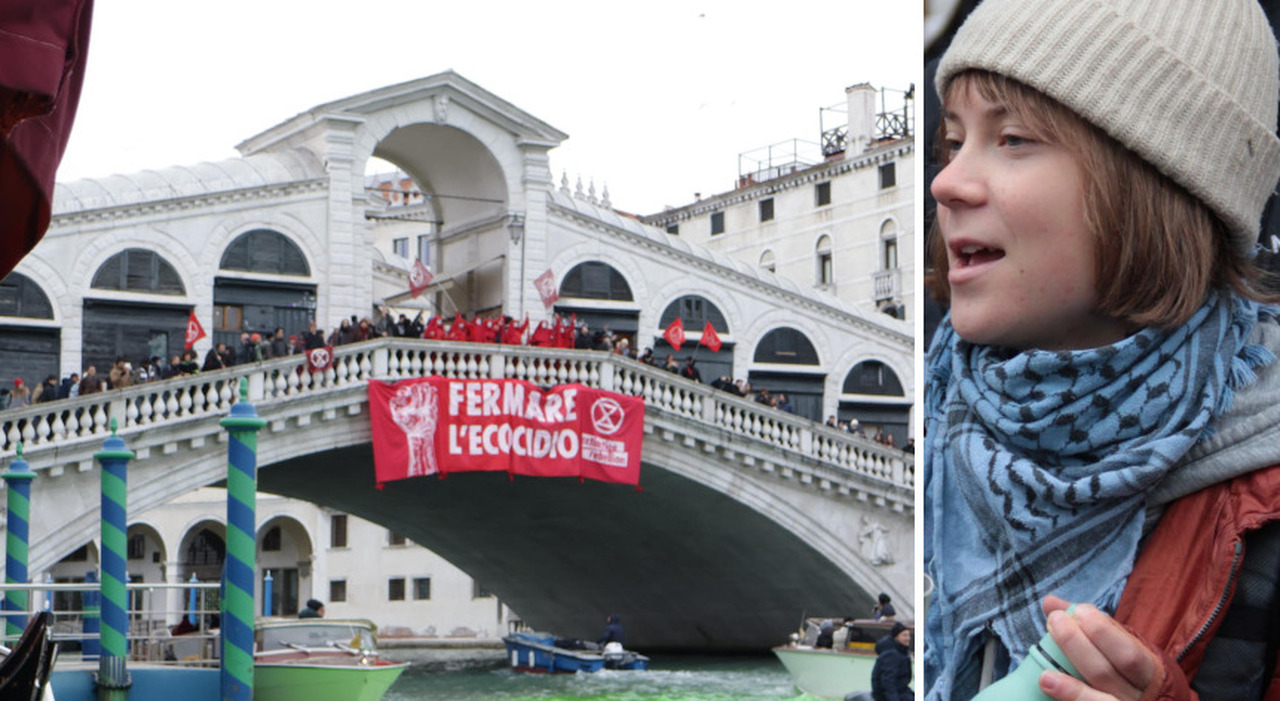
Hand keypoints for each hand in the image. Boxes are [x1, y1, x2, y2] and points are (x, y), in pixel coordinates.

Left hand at [1037, 595, 1159, 700]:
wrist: (1149, 700)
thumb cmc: (1129, 669)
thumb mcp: (1121, 644)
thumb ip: (1090, 624)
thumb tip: (1050, 602)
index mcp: (1147, 670)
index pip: (1128, 653)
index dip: (1103, 633)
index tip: (1079, 611)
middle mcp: (1138, 694)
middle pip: (1105, 673)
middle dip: (1076, 645)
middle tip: (1055, 620)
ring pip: (1099, 700)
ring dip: (1071, 688)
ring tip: (1045, 677)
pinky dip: (1070, 699)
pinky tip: (1050, 689)